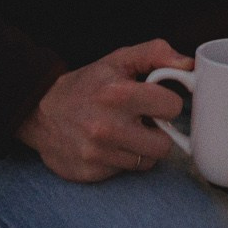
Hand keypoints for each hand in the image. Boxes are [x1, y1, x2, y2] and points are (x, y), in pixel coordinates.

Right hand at [18, 40, 189, 182]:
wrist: (39, 112)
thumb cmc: (86, 85)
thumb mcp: (117, 60)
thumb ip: (155, 54)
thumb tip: (189, 65)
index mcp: (118, 94)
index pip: (172, 107)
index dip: (167, 104)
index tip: (156, 102)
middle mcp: (107, 126)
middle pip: (164, 145)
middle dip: (158, 133)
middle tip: (142, 122)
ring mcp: (97, 153)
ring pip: (147, 161)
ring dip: (140, 148)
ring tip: (124, 132)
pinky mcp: (89, 173)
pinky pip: (124, 172)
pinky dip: (121, 159)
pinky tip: (108, 146)